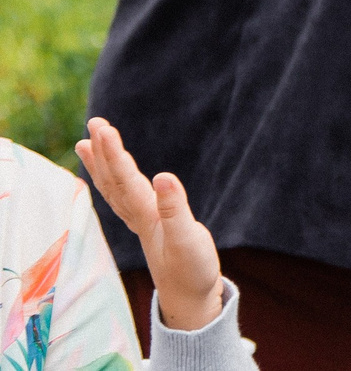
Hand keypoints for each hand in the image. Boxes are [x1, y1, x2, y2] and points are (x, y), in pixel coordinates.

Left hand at [78, 117, 223, 330]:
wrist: (189, 298)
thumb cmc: (192, 270)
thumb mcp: (189, 240)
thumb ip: (176, 209)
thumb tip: (165, 175)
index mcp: (147, 216)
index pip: (125, 179)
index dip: (113, 153)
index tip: (103, 128)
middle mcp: (138, 216)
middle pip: (113, 181)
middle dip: (103, 152)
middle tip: (94, 123)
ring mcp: (142, 222)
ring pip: (114, 189)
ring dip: (101, 165)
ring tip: (86, 144)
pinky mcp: (150, 226)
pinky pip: (124, 197)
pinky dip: (114, 181)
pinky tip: (115, 175)